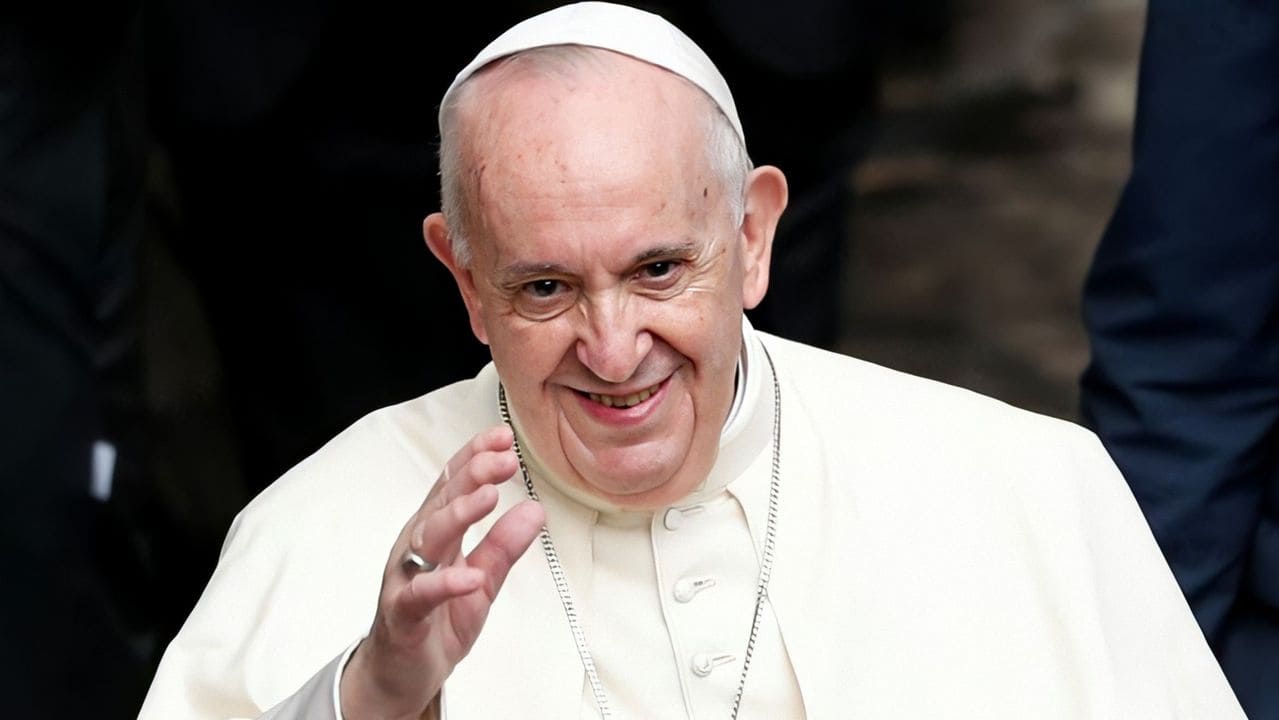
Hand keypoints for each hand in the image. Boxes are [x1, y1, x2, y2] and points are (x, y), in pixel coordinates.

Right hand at [340, 426, 544, 718]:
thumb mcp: (482, 580)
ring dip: (459, 514)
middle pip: (442, 502)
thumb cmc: (437, 620)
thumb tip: (535, 509)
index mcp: (434, 532)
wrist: (402, 673)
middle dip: (473, 475)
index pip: (452, 485)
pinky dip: (445, 583)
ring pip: (428, 538)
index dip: (475, 457)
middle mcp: (416, 546)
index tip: (503, 436)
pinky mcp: (402, 613)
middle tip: (504, 458)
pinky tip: (469, 575)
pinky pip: (421, 595)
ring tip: (490, 497)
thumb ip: (504, 546)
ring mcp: (405, 578)